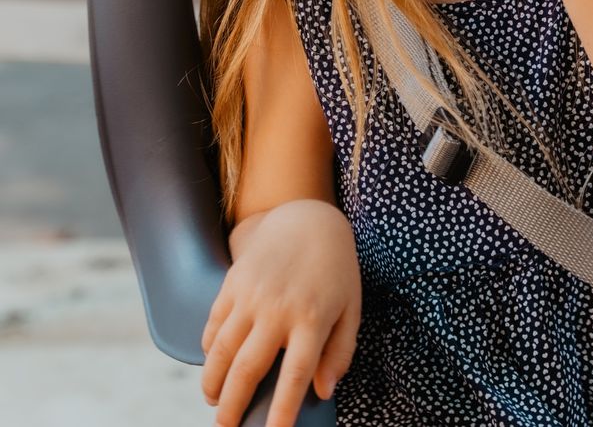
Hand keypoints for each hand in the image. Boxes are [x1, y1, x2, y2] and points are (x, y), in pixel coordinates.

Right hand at [201, 199, 361, 426]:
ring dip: (213, 383)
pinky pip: (214, 324)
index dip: (282, 412)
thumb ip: (340, 352)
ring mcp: (251, 294)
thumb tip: (322, 391)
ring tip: (214, 404)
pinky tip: (213, 365)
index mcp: (311, 318)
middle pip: (248, 370)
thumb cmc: (335, 270)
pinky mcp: (233, 281)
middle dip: (233, 407)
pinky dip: (209, 350)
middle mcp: (278, 308)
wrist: (308, 219)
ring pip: (222, 351)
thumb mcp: (351, 309)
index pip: (294, 376)